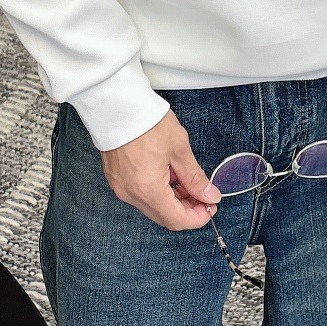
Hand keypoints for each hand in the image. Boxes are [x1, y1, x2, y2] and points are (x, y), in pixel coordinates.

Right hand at [100, 108, 221, 230]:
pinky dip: (158, 192)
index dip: (197, 218)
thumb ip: (195, 177)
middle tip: (203, 195)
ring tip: (186, 180)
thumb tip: (209, 195)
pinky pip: (140, 196)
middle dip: (187, 210)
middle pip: (164, 216)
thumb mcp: (179, 148)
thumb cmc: (146, 121)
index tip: (210, 207)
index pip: (177, 220)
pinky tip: (168, 176)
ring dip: (173, 201)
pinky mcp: (116, 179)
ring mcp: (121, 188)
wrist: (116, 105)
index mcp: (148, 189)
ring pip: (153, 207)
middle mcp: (131, 194)